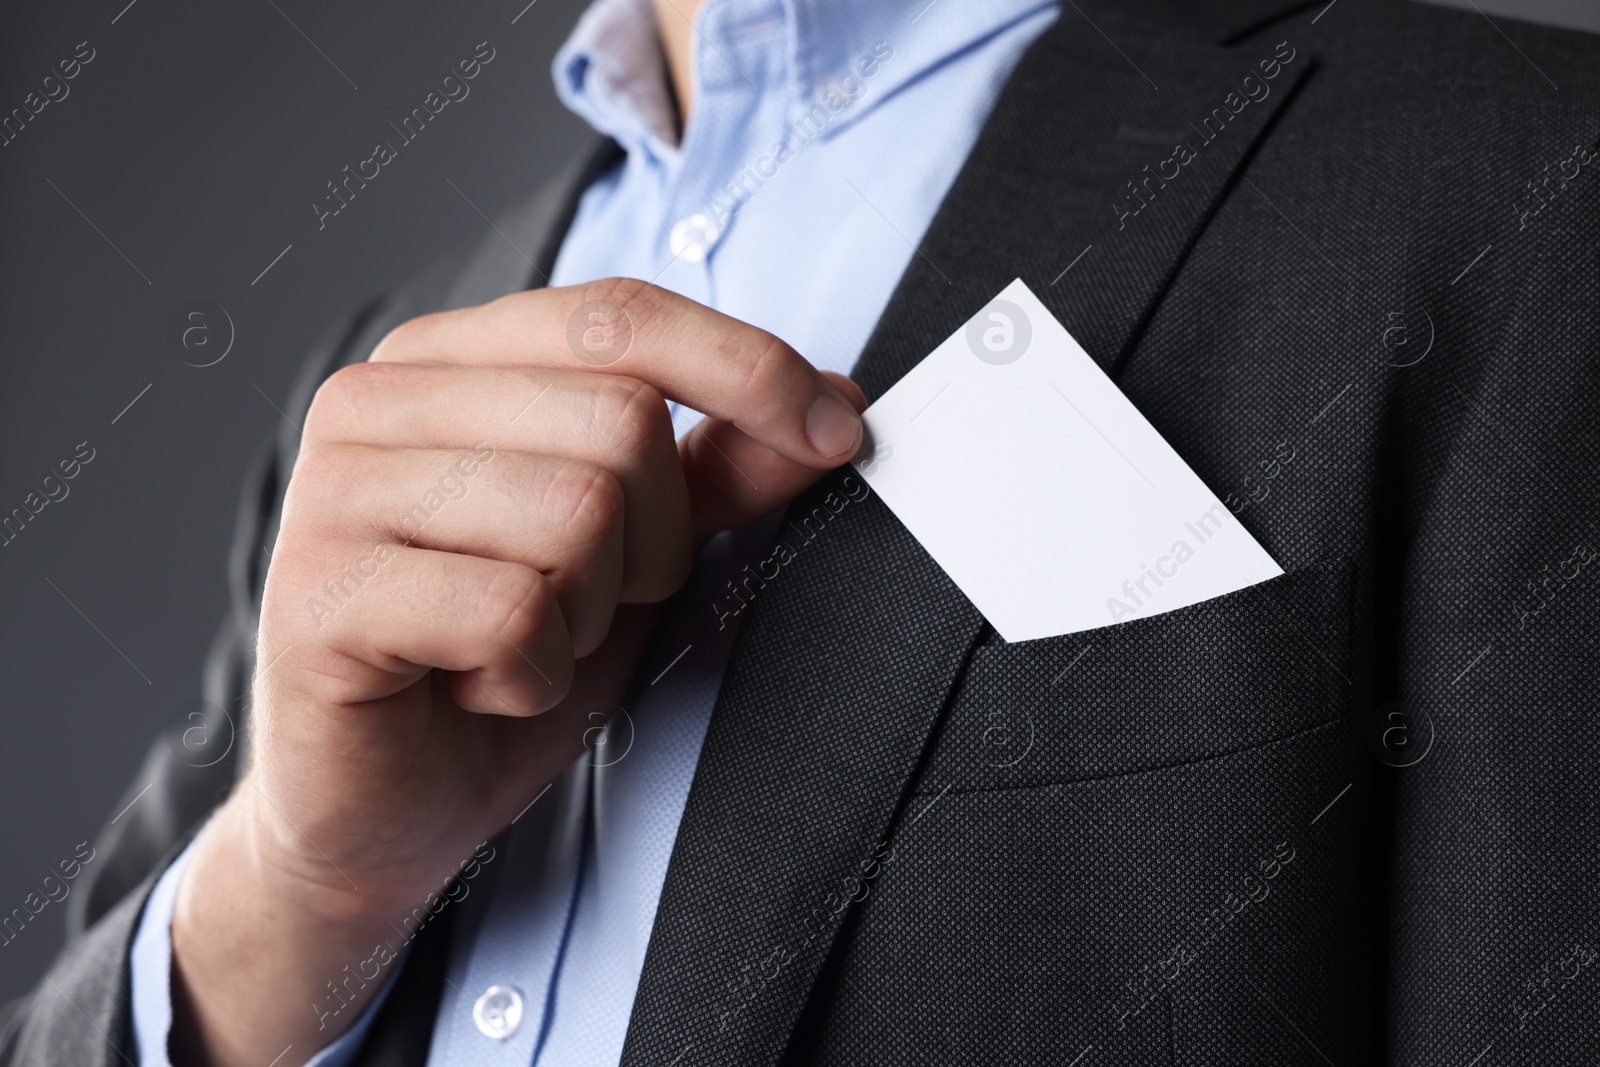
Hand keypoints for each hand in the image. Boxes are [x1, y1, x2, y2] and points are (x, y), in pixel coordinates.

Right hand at [169, 279, 865, 1065]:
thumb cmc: (499, 662)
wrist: (386, 808)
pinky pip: (511, 611)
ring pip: (575, 514)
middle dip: (652, 544)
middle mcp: (376, 399)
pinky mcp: (318, 593)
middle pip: (620, 422)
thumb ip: (718, 472)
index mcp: (448, 360)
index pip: (622, 316)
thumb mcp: (636, 554)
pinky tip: (479, 687)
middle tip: (581, 605)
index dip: (748, 367)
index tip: (838, 433)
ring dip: (586, 615)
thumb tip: (833, 408)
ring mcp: (332, 491)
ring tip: (521, 645)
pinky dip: (530, 674)